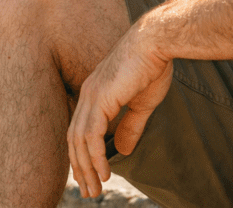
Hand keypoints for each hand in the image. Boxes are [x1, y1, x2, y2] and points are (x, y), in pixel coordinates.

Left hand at [68, 25, 172, 198]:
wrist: (157, 42)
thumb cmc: (154, 65)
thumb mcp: (142, 103)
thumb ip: (130, 126)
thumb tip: (122, 150)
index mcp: (95, 92)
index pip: (80, 129)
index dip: (82, 154)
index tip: (88, 176)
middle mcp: (88, 94)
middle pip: (74, 138)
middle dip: (80, 167)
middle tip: (88, 191)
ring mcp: (91, 96)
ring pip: (80, 141)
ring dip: (86, 168)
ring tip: (94, 189)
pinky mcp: (100, 99)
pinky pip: (91, 136)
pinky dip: (95, 157)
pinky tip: (103, 173)